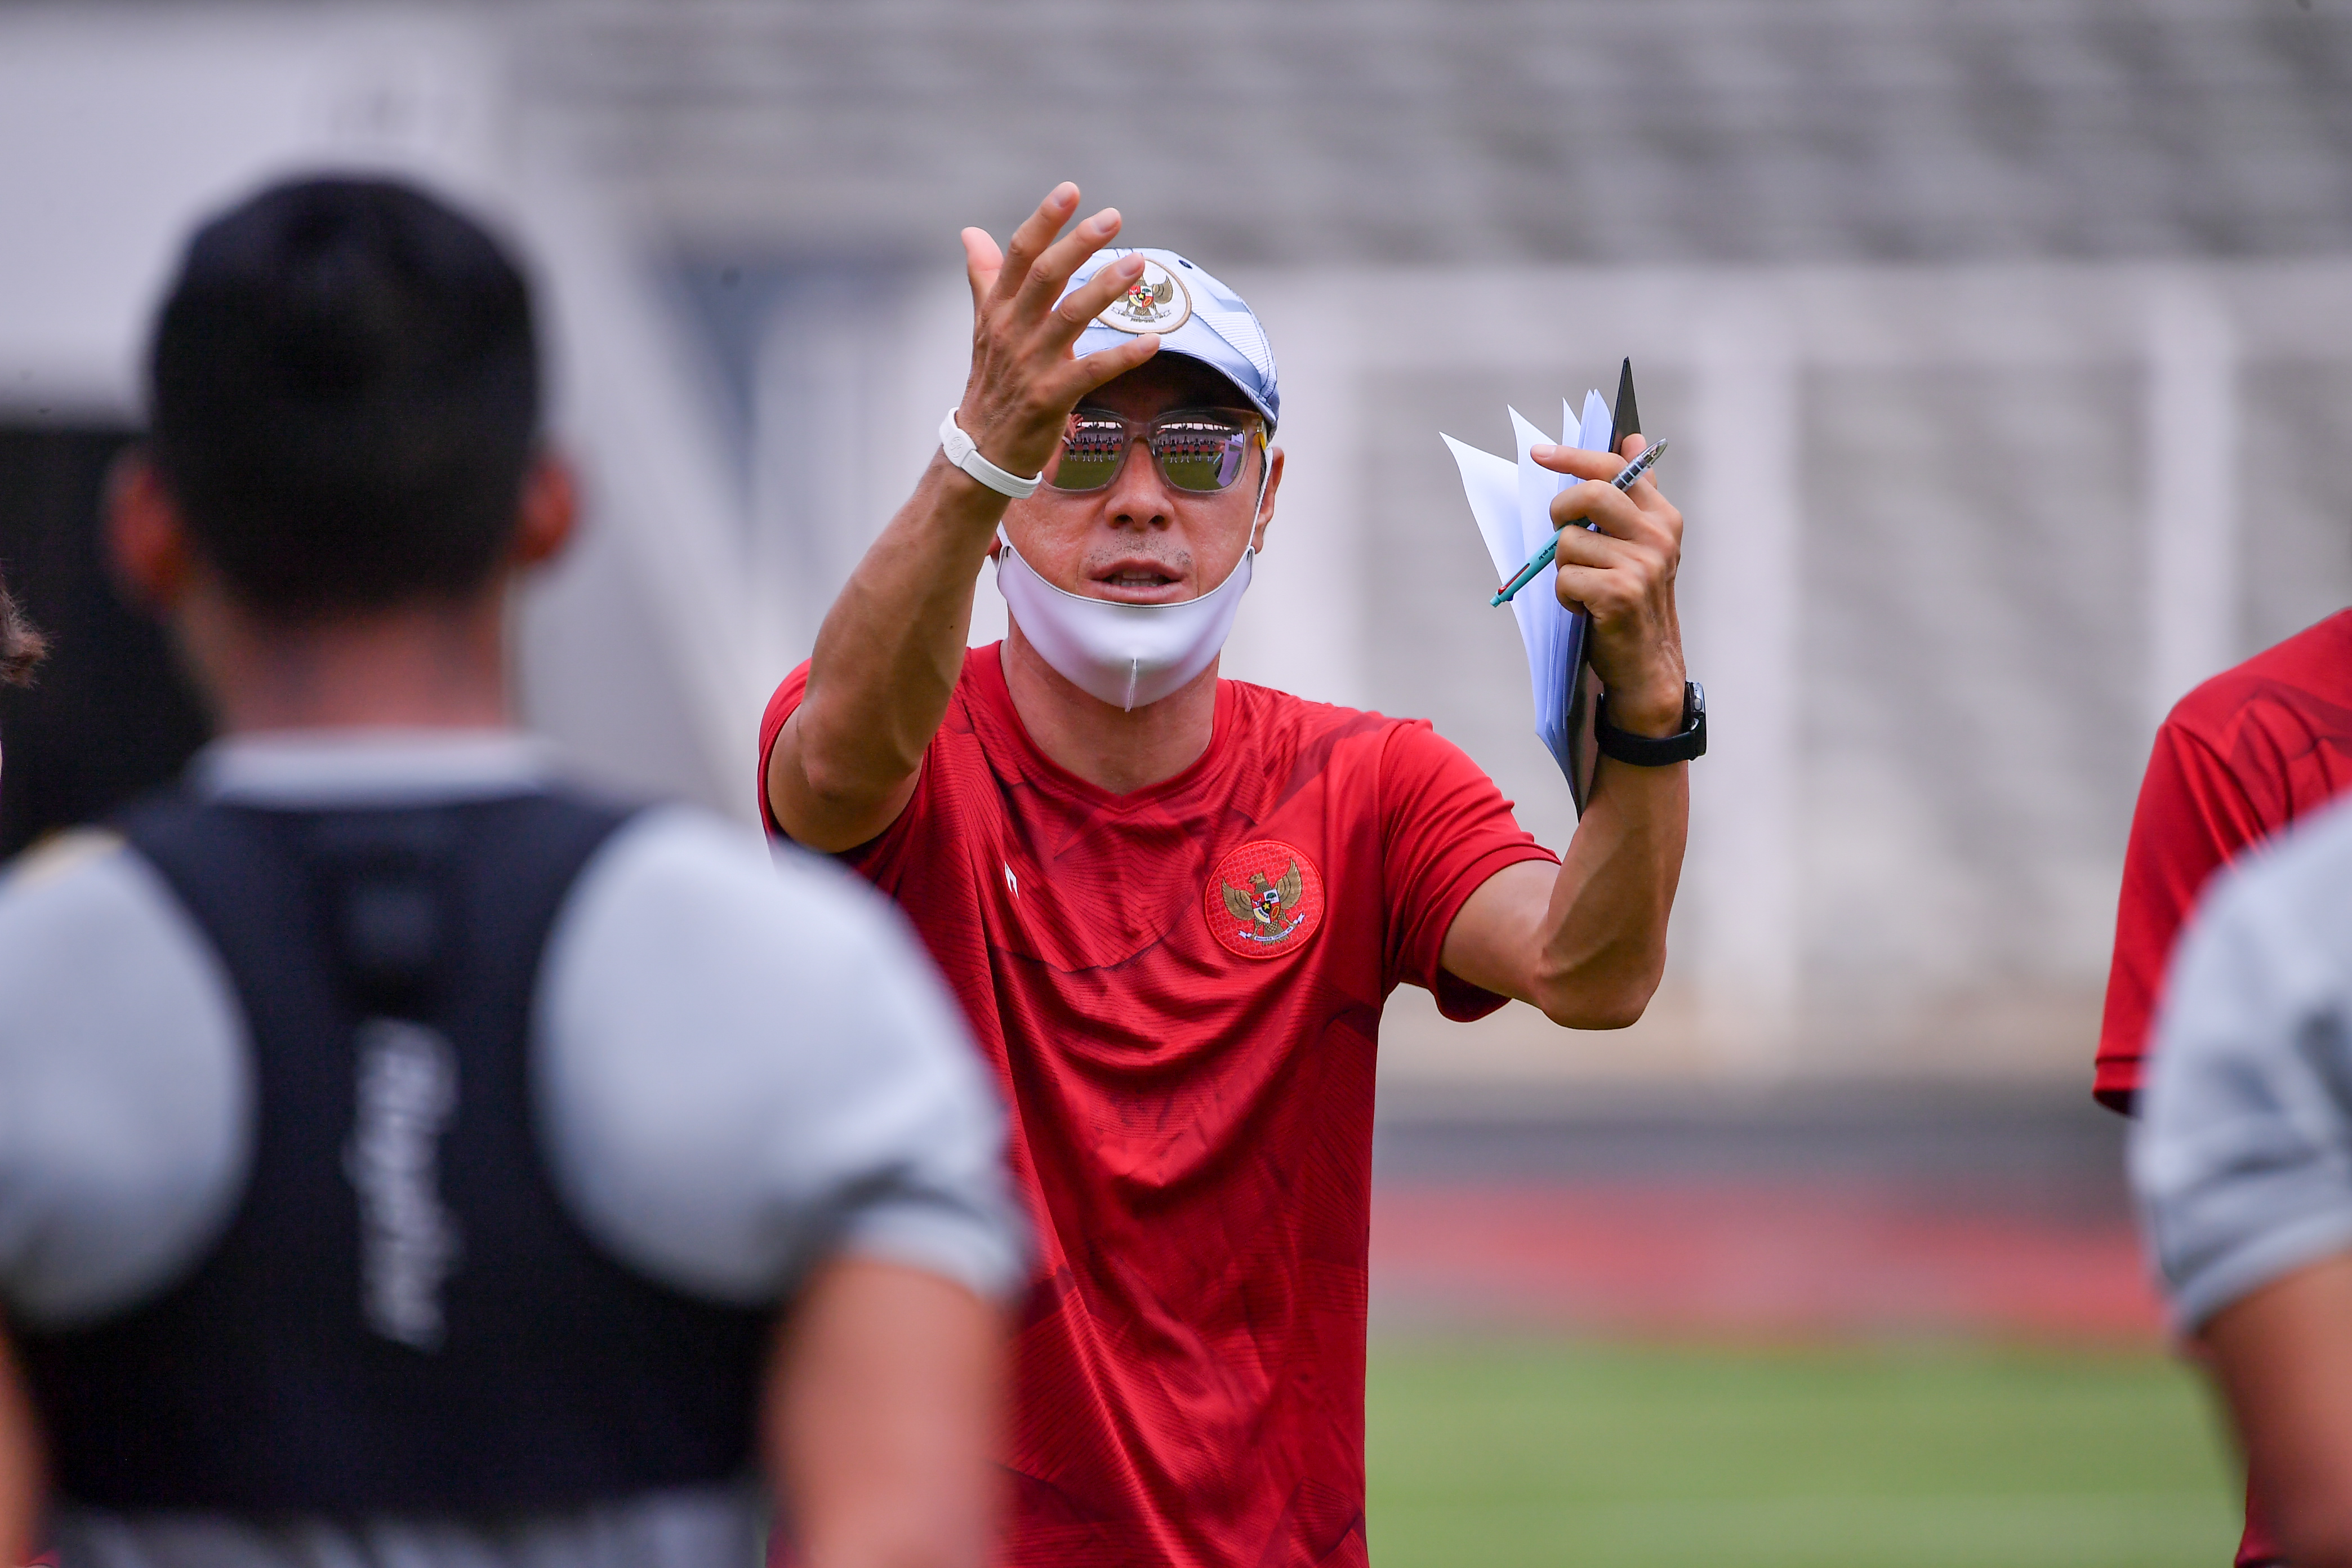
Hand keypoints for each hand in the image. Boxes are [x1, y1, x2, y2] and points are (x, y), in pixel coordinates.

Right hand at [955, 184, 1162, 482]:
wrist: (982, 449)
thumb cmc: (992, 382)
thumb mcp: (984, 326)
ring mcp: (1030, 364)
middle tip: (1113, 216)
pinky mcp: (1050, 397)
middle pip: (1045, 276)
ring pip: (1069, 315)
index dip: (1045, 220)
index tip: (1071, 191)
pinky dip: (1123, 356)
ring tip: (1137, 263)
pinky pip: (1091, 371)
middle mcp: (1012, 331)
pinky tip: (1152, 341)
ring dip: (1104, 287)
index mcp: (998, 309)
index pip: (1020, 255)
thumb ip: (985, 277)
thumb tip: (971, 232)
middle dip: (1078, 243)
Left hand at [1534, 435, 1686, 736]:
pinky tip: (1584, 607)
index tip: (1540, 453)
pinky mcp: (1620, 593)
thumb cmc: (1634, 599)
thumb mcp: (1640, 543)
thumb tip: (1630, 438)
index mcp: (1662, 516)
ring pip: (1570, 541)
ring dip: (1565, 567)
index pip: (1616, 467)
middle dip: (1560, 511)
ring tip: (1585, 585)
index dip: (1574, 456)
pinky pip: (1566, 578)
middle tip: (1560, 531)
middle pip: (1589, 493)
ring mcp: (1642, 565)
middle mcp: (1658, 536)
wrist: (1647, 662)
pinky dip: (1565, 596)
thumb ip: (1633, 494)